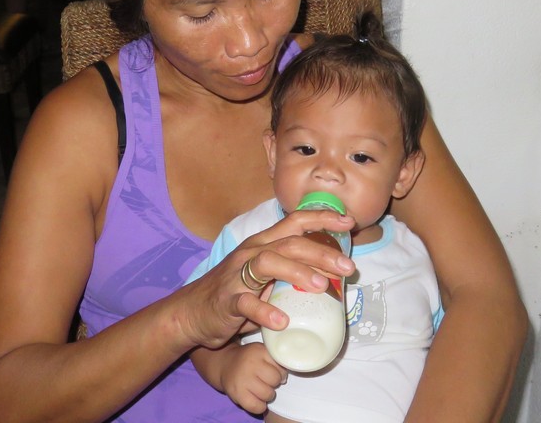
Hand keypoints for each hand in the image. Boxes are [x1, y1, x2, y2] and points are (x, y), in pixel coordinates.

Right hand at [175, 209, 355, 348]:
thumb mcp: (263, 278)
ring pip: (268, 263)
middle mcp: (250, 253)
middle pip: (289, 243)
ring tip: (322, 286)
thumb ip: (290, 274)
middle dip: (321, 252)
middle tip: (348, 267)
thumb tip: (330, 279)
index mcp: (262, 244)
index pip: (294, 222)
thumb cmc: (235, 293)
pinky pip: (246, 303)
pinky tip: (282, 322)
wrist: (192, 312)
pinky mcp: (227, 300)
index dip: (322, 218)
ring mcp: (237, 275)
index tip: (348, 221)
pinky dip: (265, 311)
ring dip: (297, 273)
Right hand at [219, 342, 285, 414]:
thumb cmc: (249, 359)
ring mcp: (243, 380)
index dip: (280, 371)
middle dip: (274, 382)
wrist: (225, 364)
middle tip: (267, 381)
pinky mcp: (237, 394)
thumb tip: (287, 374)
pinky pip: (257, 406)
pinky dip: (260, 406)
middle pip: (275, 380)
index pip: (281, 366)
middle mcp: (251, 364)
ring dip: (268, 395)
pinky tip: (256, 399)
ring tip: (261, 389)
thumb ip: (275, 358)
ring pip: (268, 394)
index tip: (274, 371)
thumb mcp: (261, 351)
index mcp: (259, 351)